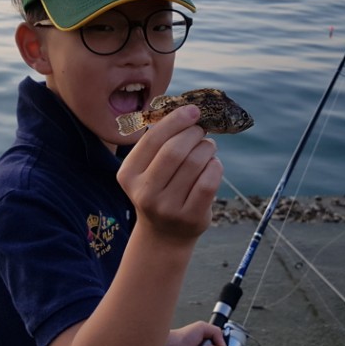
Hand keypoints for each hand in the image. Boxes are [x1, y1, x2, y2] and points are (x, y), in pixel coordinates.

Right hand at [117, 105, 222, 244]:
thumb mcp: (147, 169)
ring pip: (195, 163)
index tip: (192, 110)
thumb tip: (187, 110)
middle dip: (194, 133)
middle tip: (201, 130)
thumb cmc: (160, 190)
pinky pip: (208, 182)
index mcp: (128, 174)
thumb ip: (160, 143)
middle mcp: (144, 192)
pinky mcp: (190, 217)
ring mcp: (167, 207)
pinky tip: (213, 165)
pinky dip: (215, 166)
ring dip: (206, 148)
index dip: (175, 121)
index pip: (153, 139)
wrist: (164, 235)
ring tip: (207, 147)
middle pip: (175, 150)